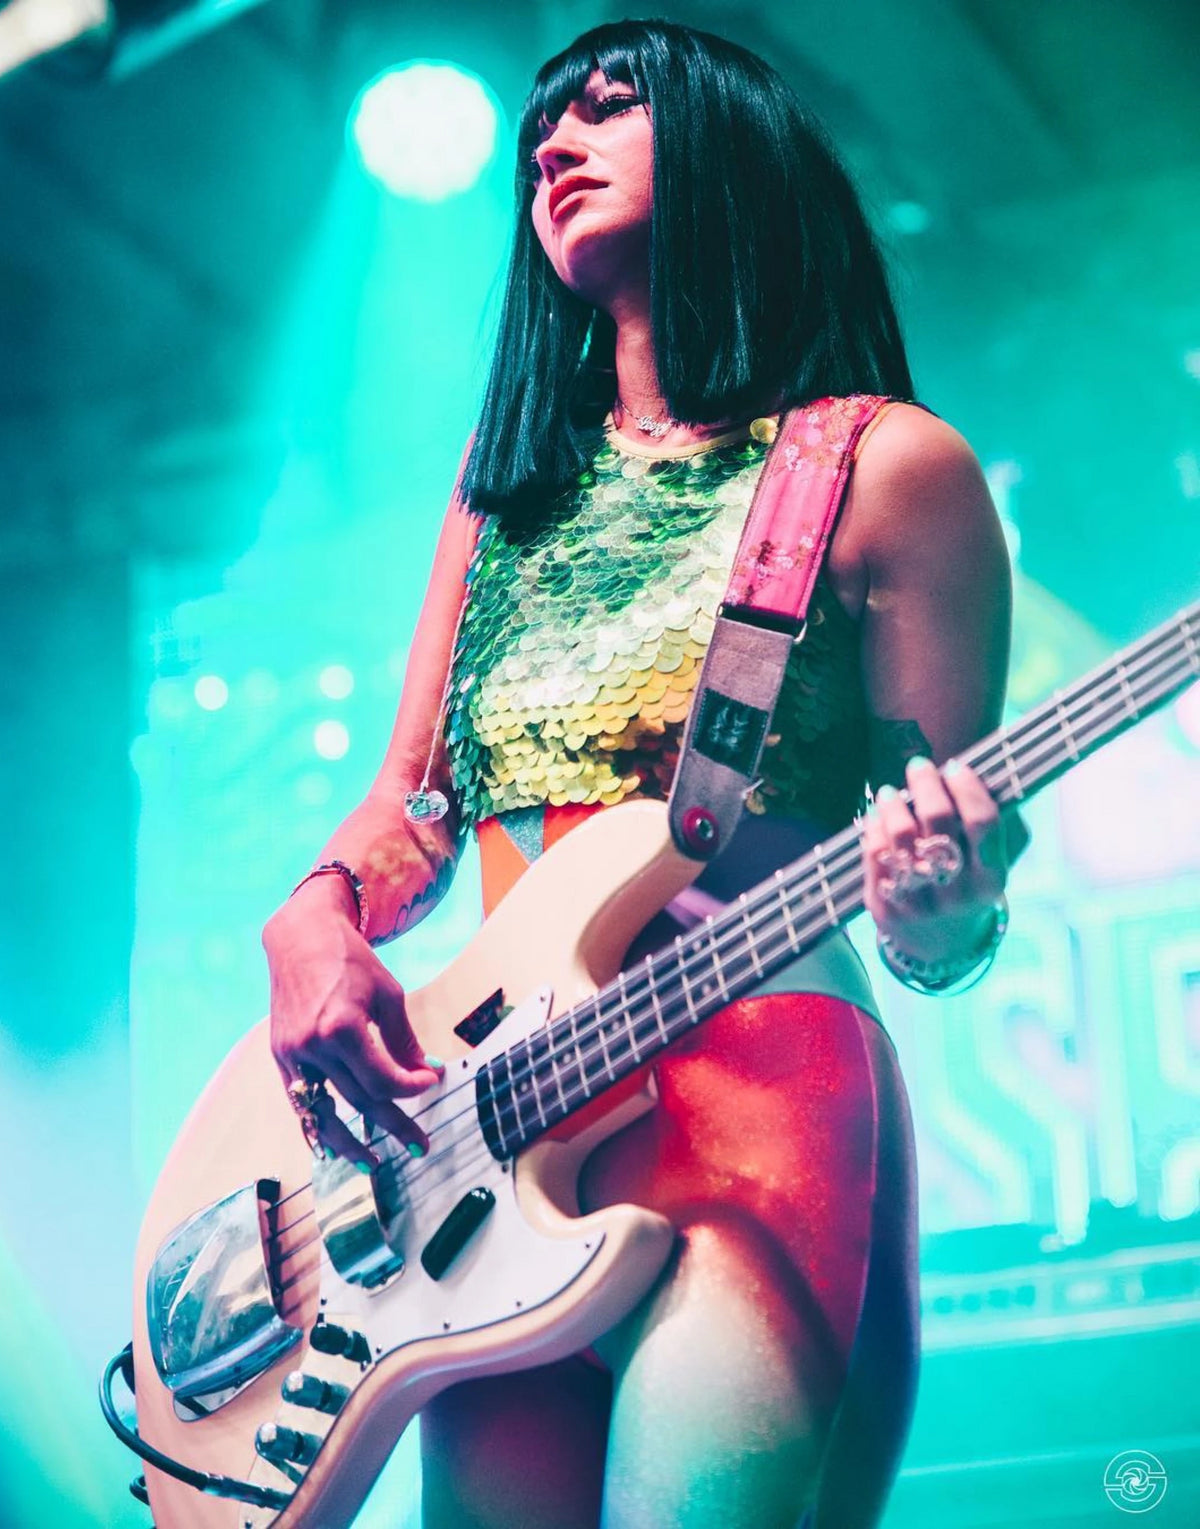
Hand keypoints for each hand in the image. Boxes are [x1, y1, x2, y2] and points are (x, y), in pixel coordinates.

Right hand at [262, 878, 443, 1166]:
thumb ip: (403, 1040)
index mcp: (341, 1027)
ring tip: (373, 1164)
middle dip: (394, 1123)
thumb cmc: (350, 960)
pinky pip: (300, 1101)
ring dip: (350, 1142)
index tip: (432, 1083)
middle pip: (359, 1099)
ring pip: (325, 1111)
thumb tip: (423, 1074)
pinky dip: (316, 1125)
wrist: (300, 938)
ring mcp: (292, 1055)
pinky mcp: (281, 1057)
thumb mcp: (388, 994)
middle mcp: (312, 1046)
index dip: (412, 1088)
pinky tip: (332, 1145)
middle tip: (420, 1145)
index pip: (383, 1078)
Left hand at [862, 756, 1028, 964]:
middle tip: (918, 767)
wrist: (942, 945)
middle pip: (938, 821)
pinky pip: (875, 855)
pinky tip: (877, 816)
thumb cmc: (968, 884)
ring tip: (891, 793)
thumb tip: (970, 772)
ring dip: (893, 804)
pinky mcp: (887, 908)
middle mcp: (957, 893)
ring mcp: (920, 903)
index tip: (956, 767)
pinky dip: (874, 827)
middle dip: (926, 785)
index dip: (967, 787)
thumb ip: (989, 822)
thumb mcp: (991, 862)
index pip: (982, 822)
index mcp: (991, 879)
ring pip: (900, 835)